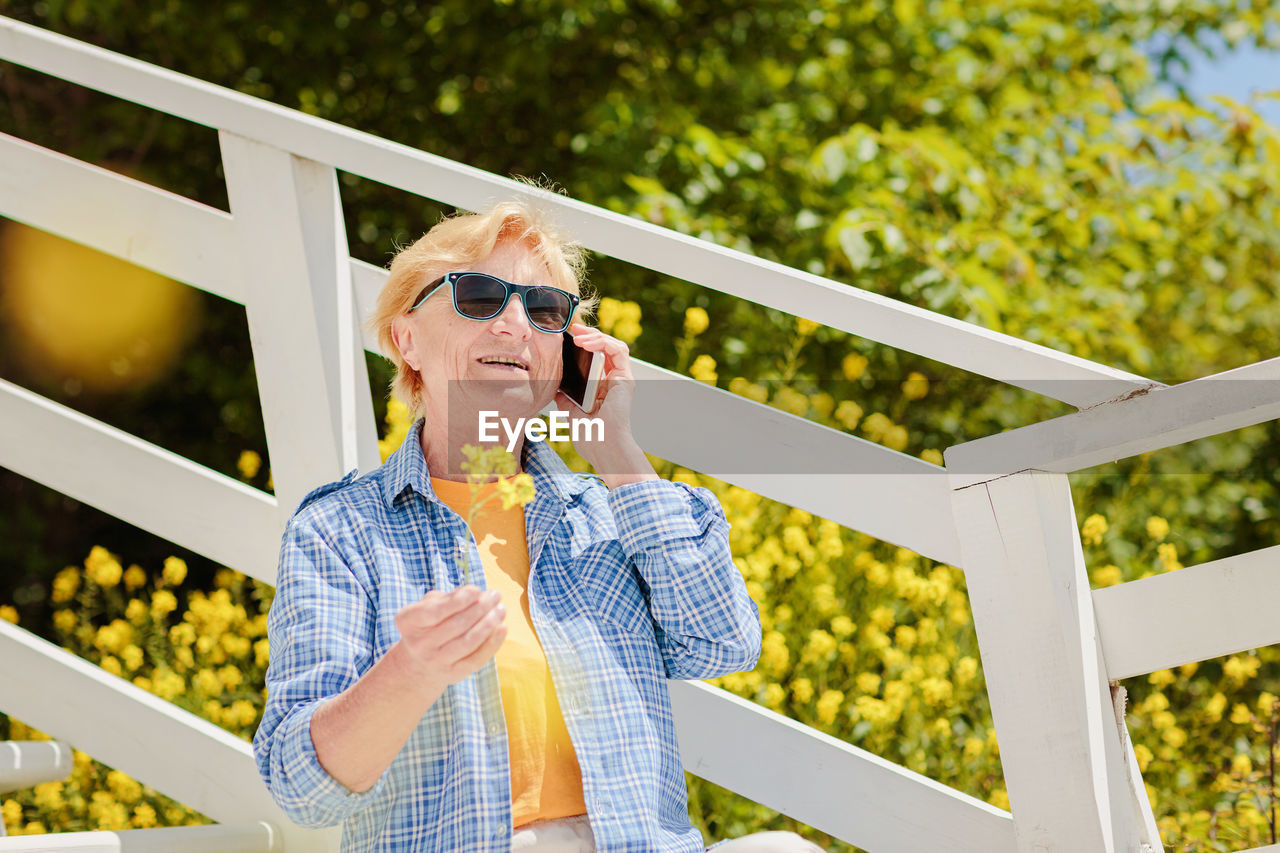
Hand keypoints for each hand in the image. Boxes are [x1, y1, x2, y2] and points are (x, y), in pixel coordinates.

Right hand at [393, 586, 506, 690]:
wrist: (420, 661)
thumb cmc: (430, 623)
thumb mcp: (429, 605)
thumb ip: (448, 597)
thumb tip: (475, 593)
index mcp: (408, 621)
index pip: (433, 611)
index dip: (458, 601)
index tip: (476, 590)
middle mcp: (419, 644)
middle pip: (456, 625)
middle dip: (480, 607)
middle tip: (496, 595)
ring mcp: (435, 662)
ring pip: (468, 642)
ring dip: (489, 623)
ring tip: (501, 609)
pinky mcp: (452, 674)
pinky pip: (476, 659)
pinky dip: (492, 644)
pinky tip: (502, 628)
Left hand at [554, 323, 656, 487]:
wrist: (602, 448)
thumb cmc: (589, 437)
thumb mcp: (570, 411)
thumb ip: (565, 396)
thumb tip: (554, 385)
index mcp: (601, 388)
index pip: (595, 357)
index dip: (584, 344)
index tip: (568, 338)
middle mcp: (613, 381)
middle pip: (605, 348)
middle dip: (589, 334)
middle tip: (573, 329)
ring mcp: (621, 379)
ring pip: (613, 345)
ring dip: (595, 336)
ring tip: (578, 336)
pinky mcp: (625, 379)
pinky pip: (618, 351)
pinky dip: (603, 343)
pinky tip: (587, 343)